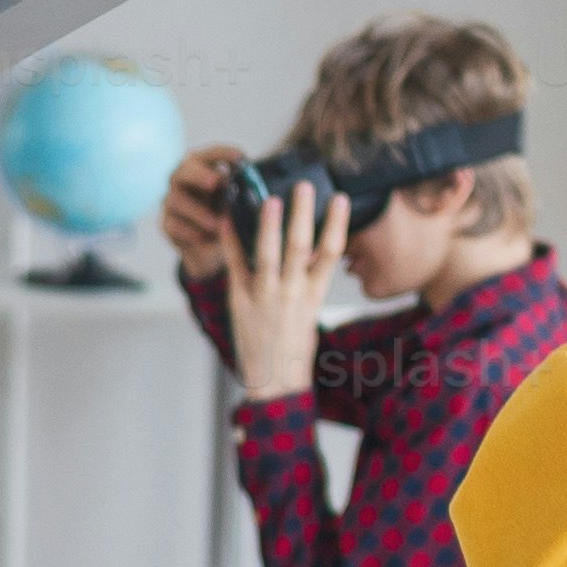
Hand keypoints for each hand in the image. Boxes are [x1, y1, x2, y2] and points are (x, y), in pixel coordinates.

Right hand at [155, 145, 243, 278]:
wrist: (212, 249)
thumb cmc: (226, 216)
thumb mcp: (237, 203)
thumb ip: (240, 193)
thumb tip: (251, 189)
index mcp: (202, 169)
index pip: (209, 155)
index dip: (223, 154)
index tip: (240, 158)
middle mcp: (182, 181)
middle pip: (183, 171)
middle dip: (200, 175)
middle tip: (215, 183)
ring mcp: (172, 202)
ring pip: (176, 200)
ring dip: (198, 211)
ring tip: (217, 223)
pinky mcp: (167, 224)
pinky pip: (173, 224)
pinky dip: (189, 231)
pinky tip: (203, 236)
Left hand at [221, 178, 346, 399]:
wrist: (275, 381)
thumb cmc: (295, 346)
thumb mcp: (311, 311)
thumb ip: (309, 280)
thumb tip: (310, 250)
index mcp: (313, 295)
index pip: (331, 253)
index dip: (337, 224)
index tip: (341, 198)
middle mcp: (291, 293)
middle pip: (300, 246)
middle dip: (303, 213)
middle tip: (304, 186)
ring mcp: (264, 296)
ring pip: (268, 253)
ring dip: (269, 224)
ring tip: (271, 199)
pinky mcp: (240, 301)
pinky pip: (235, 265)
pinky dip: (230, 242)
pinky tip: (226, 220)